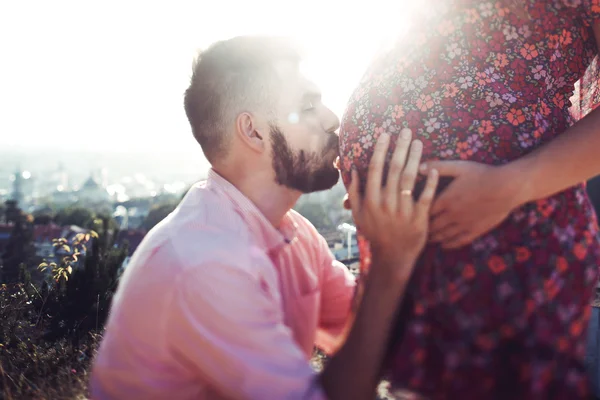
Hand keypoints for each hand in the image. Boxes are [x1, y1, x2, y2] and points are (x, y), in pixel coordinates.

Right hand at [347, 131, 438, 269]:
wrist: (393, 257)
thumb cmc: (376, 233)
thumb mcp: (359, 214)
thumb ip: (355, 191)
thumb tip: (353, 169)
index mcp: (371, 200)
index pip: (375, 169)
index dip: (380, 149)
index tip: (386, 134)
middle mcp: (386, 203)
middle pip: (394, 169)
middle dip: (400, 147)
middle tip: (407, 131)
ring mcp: (403, 211)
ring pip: (410, 179)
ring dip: (414, 158)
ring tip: (418, 143)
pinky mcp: (419, 219)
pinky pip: (425, 197)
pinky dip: (430, 183)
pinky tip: (433, 169)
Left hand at [420, 160, 521, 248]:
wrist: (507, 187)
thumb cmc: (483, 174)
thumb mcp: (459, 167)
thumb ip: (438, 167)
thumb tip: (419, 167)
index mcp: (445, 200)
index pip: (424, 211)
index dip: (417, 214)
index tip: (412, 215)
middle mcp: (452, 215)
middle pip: (432, 226)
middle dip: (423, 228)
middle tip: (415, 231)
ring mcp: (464, 224)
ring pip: (444, 235)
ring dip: (434, 238)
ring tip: (427, 239)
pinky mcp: (476, 230)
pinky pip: (459, 241)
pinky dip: (449, 244)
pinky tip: (444, 246)